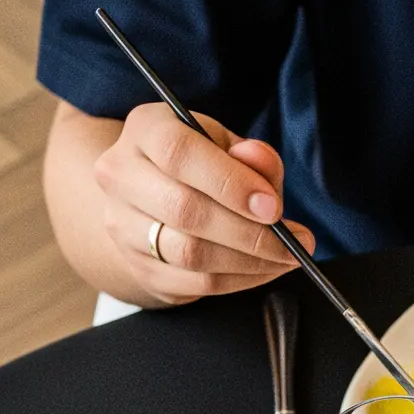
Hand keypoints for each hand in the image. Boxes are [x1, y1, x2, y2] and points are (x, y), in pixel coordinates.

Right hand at [91, 101, 314, 300]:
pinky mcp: (140, 268)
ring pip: (190, 254)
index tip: (272, 208)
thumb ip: (251, 154)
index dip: (230, 183)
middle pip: (185, 211)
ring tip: (285, 257)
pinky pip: (196, 284)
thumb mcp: (226, 145)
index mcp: (145, 130)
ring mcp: (123, 226)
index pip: (179, 153)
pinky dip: (240, 281)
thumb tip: (260, 161)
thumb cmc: (196, 165)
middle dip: (249, 232)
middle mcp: (121, 175)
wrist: (149, 201)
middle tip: (291, 242)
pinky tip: (264, 270)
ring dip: (249, 262)